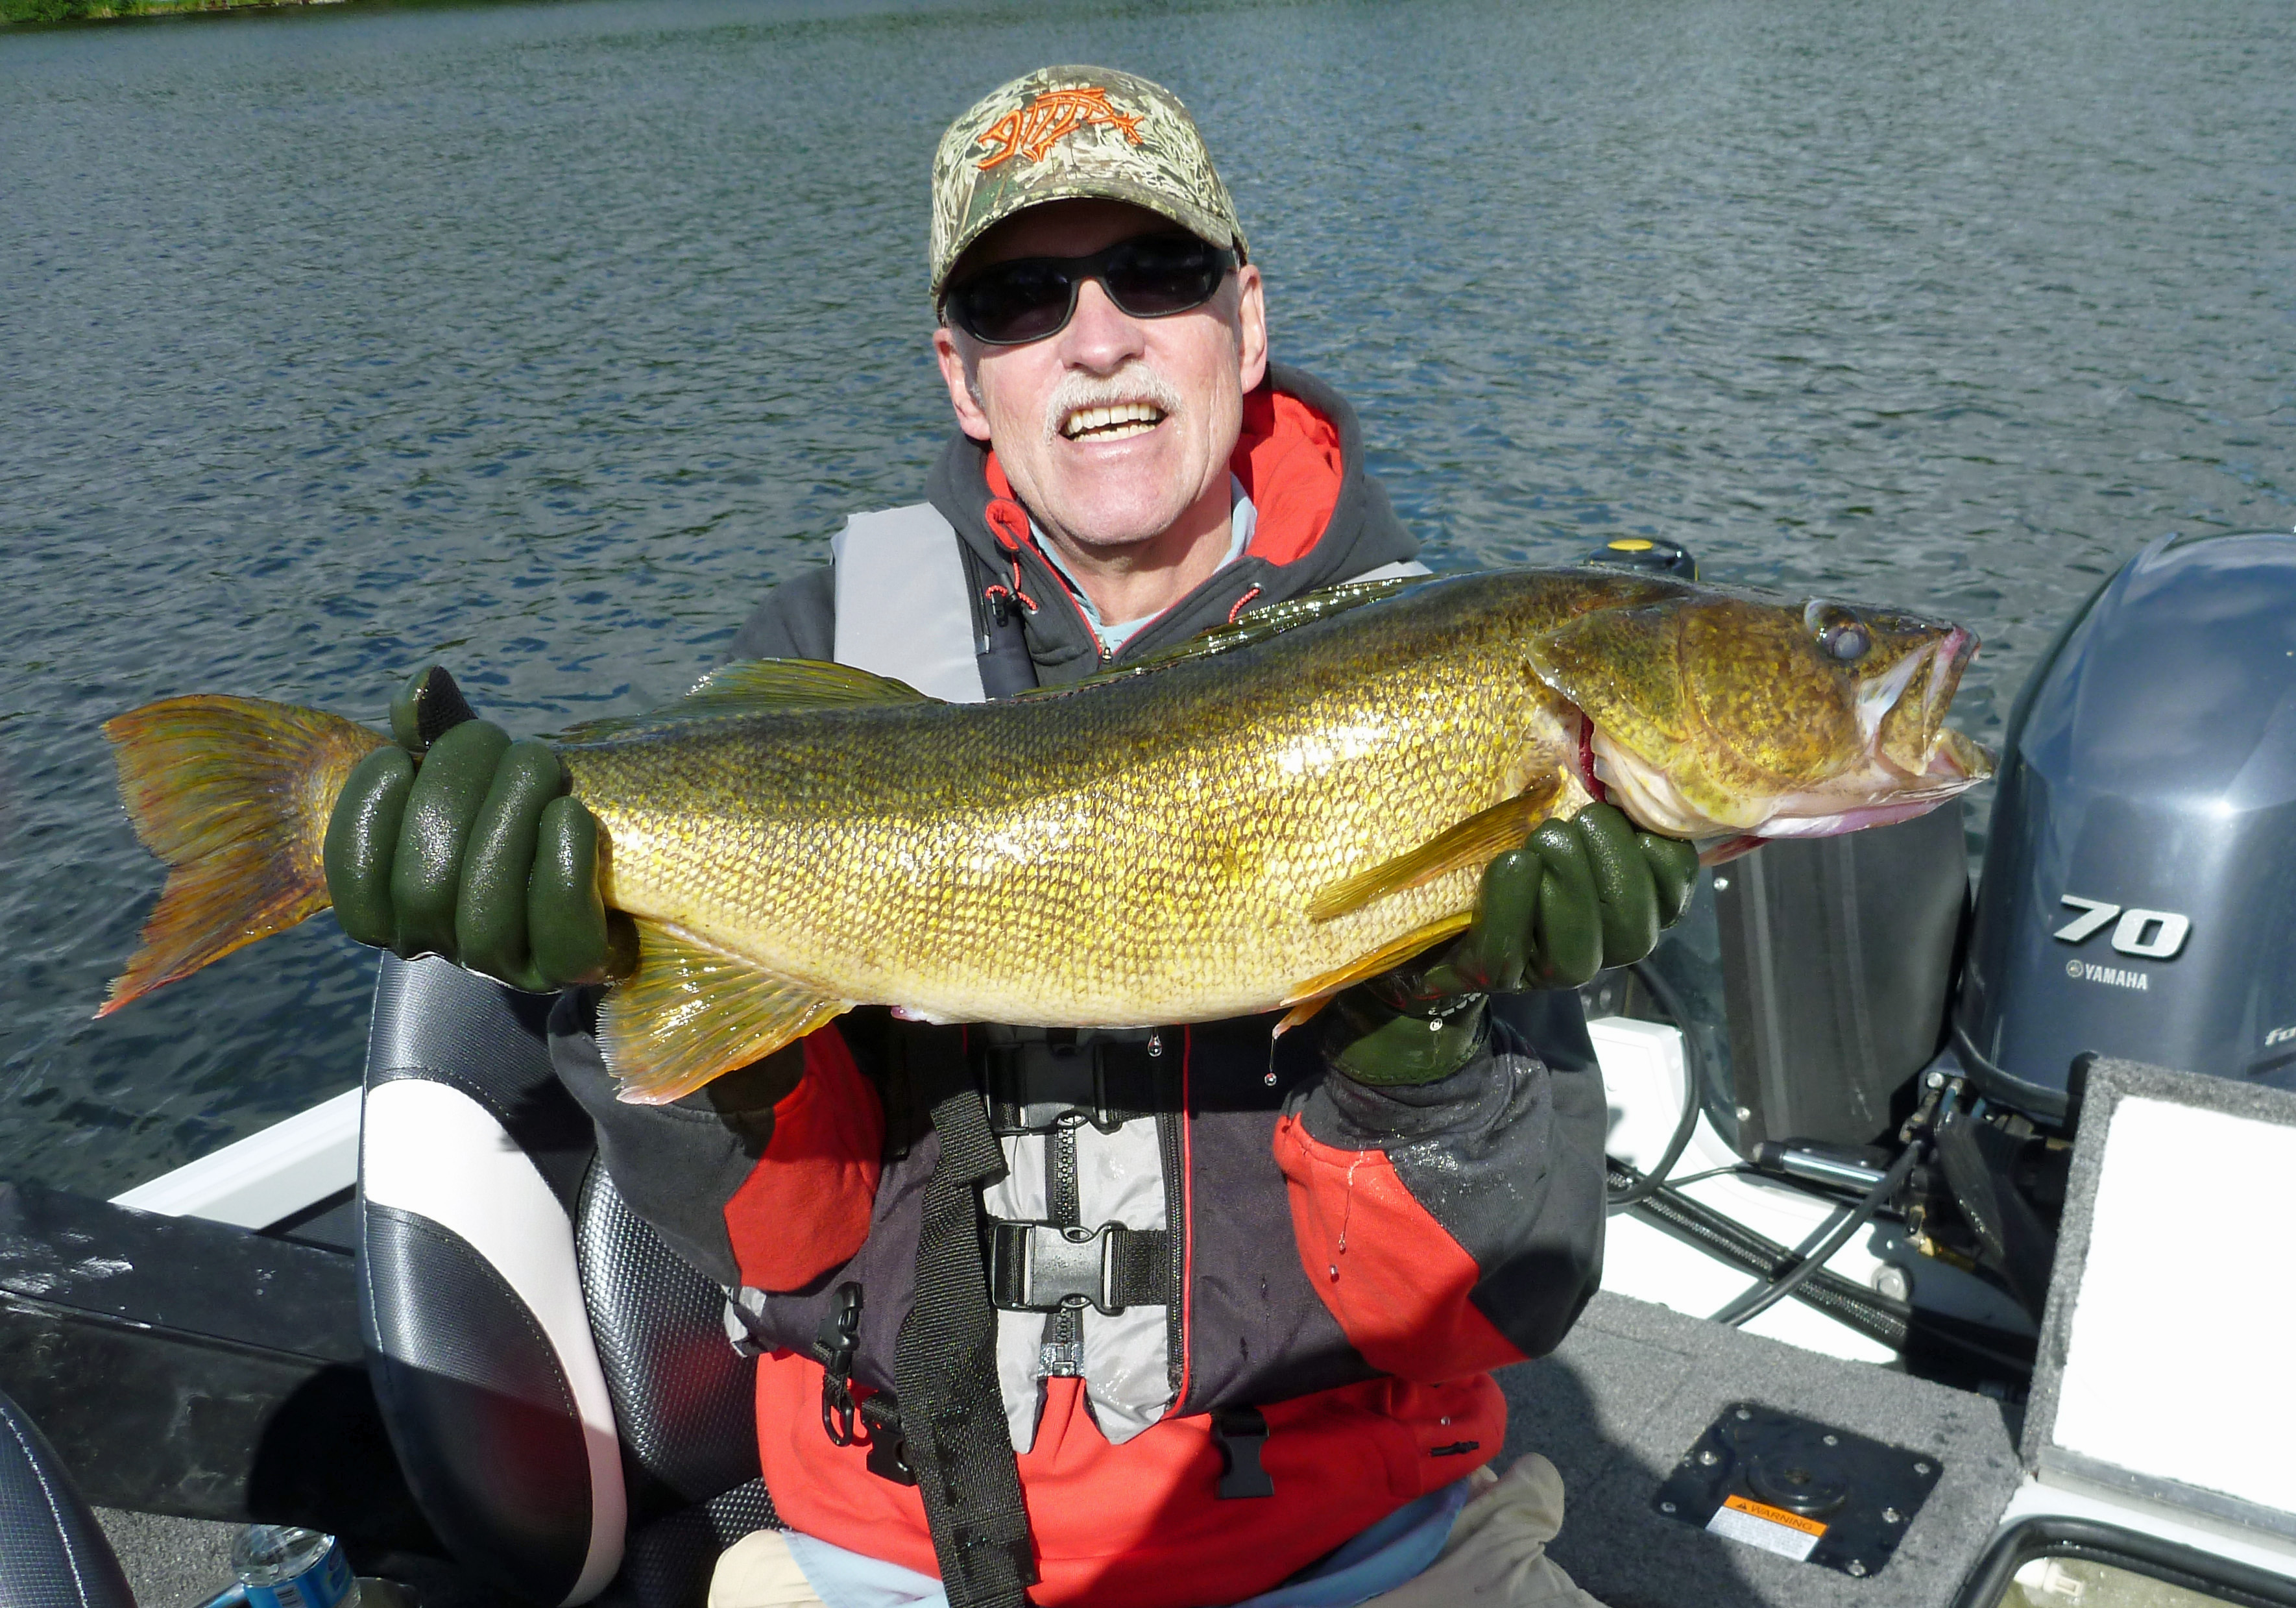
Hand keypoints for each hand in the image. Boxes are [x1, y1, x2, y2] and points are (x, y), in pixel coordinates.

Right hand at [322, 665, 628, 990]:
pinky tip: (571, 811)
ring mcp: (504, 967)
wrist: (589, 872)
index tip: (397, 756)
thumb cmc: (508, 811)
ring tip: (539, 760)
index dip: (366, 817)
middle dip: (454, 796)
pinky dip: (562, 863)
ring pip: (486, 913)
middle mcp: (440, 948)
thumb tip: (423, 686)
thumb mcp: (466, 771)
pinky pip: (561, 932)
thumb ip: (434, 734)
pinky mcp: (569, 967)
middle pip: (424, 890)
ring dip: (511, 819)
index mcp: (391, 909)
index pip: (355, 886)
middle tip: (492, 736)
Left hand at [1327, 803, 1698, 1085]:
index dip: (1662, 853)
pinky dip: (1513, 904)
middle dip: (1612, 867)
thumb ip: (1591, 800)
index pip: (1674, 890)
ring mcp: (1546, 970)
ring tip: (1543, 839)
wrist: (1430, 910)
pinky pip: (1510, 953)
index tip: (1627, 814)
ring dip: (1568, 887)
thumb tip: (1613, 750)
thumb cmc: (1510, 850)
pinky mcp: (1492, 976)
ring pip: (1580, 956)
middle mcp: (1598, 946)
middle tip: (1573, 821)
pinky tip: (1512, 862)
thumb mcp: (1557, 818)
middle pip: (1635, 931)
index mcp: (1628, 904)